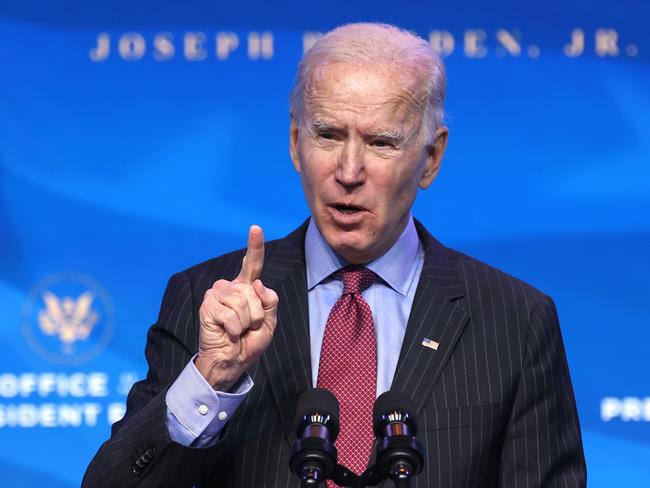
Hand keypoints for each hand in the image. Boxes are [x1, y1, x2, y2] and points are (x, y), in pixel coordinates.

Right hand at [195, 225, 278, 390]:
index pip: (253, 264)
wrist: (232, 361)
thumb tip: (257, 283)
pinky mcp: (207, 306)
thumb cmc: (249, 341)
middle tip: (247, 327)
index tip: (256, 227)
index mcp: (246, 287)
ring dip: (246, 323)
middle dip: (257, 315)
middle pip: (255, 292)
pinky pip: (231, 315)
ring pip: (244, 302)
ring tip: (238, 330)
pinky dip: (235, 329)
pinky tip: (228, 332)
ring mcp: (217, 294)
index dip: (255, 246)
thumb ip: (270, 301)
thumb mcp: (269, 321)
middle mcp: (230, 286)